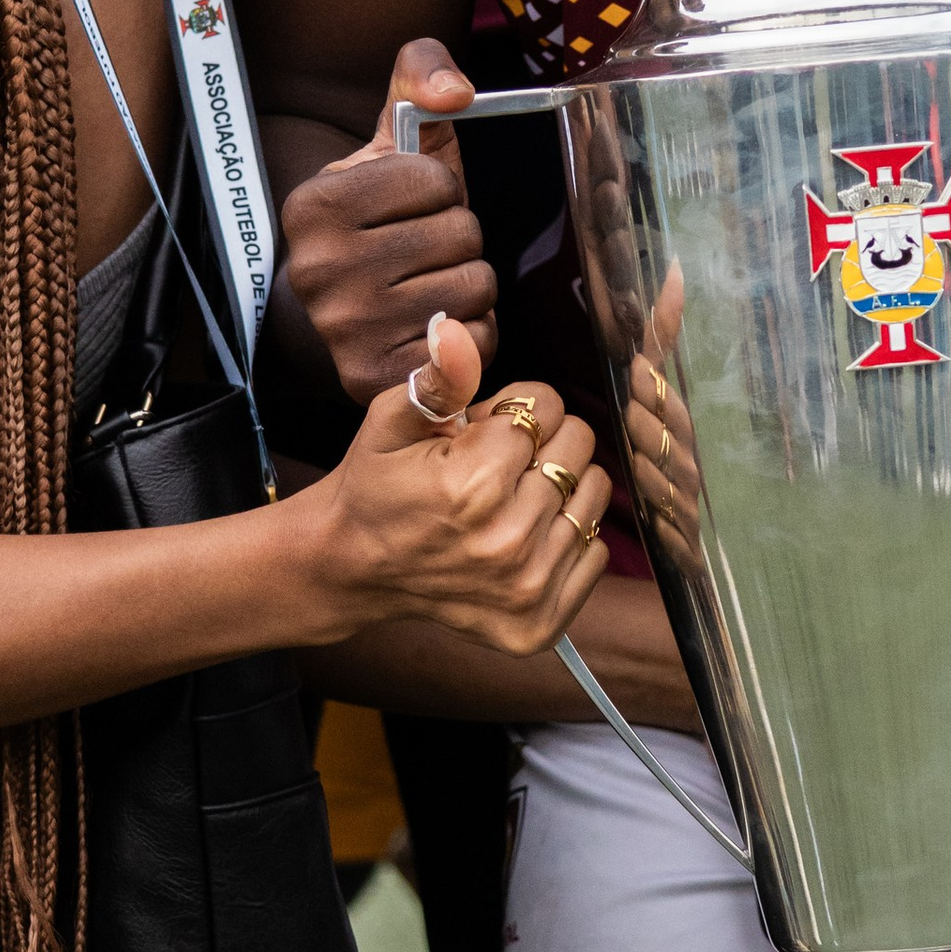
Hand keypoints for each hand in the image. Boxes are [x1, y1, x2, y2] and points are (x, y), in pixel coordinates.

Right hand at [278, 37, 495, 400]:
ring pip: (474, 287)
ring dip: (470, 283)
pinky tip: (438, 326)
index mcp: (314, 205)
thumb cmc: (382, 215)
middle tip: (424, 249)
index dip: (441, 188)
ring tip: (431, 282)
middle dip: (459, 237)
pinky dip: (471, 333)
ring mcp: (343, 331)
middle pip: (461, 234)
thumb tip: (454, 91)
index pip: (434, 179)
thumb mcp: (393, 138)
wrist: (345, 306)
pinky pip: (473, 344)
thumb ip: (421, 77)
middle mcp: (317, 270)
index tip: (411, 205)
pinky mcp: (373, 380)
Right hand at [304, 321, 608, 653]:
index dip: (516, 409)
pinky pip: (598, 553)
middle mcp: (506, 539)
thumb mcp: (391, 422)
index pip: (547, 407)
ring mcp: (526, 586)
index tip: (482, 430)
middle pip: (577, 447)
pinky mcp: (538, 620)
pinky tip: (524, 537)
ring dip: (561, 485)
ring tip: (511, 497)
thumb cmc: (375, 487)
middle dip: (542, 441)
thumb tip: (454, 331)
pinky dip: (569, 537)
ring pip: (595, 495)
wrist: (352, 567)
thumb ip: (437, 378)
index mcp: (472, 483)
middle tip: (495, 464)